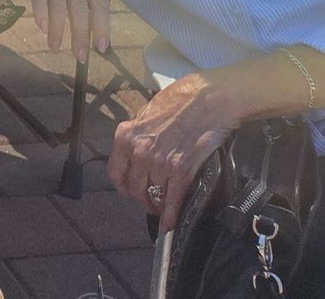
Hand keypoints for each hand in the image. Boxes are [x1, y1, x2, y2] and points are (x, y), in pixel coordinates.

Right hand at [0, 0, 111, 55]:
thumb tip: (91, 18)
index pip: (100, 1)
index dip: (102, 26)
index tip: (101, 47)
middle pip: (81, 7)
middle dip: (81, 35)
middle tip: (80, 57)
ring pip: (59, 4)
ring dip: (58, 30)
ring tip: (54, 46)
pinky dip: (41, 12)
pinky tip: (41, 28)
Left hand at [108, 72, 235, 231]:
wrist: (209, 99)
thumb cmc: (181, 101)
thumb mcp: (147, 113)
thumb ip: (139, 135)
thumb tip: (137, 150)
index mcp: (126, 135)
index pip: (115, 172)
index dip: (123, 186)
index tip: (129, 191)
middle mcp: (140, 151)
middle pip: (134, 188)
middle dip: (142, 197)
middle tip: (150, 201)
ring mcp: (160, 163)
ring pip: (153, 196)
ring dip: (157, 206)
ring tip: (162, 209)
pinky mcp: (182, 171)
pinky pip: (172, 200)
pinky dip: (171, 216)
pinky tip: (170, 224)